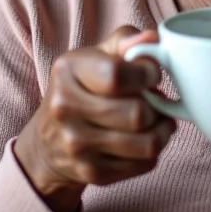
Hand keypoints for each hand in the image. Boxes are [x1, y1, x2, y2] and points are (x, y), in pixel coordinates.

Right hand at [15, 27, 174, 211]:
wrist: (48, 140)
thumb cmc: (82, 87)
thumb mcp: (97, 54)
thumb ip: (126, 40)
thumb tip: (152, 39)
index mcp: (68, 71)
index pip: (118, 75)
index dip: (146, 73)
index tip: (152, 74)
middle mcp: (66, 109)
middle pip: (137, 113)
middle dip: (157, 104)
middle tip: (156, 99)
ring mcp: (77, 145)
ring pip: (147, 143)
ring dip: (162, 129)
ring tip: (158, 118)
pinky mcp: (91, 173)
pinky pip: (143, 164)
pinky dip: (152, 151)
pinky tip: (143, 138)